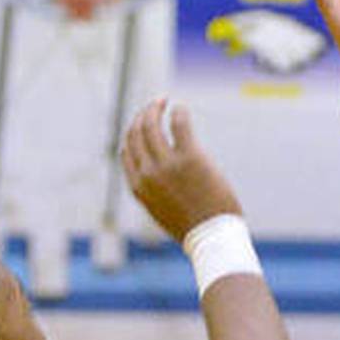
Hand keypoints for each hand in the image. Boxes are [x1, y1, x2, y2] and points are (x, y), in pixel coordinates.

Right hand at [120, 99, 240, 241]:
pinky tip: (180, 108)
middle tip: (154, 105)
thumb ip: (153, 192)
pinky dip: (178, 111)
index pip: (126, 151)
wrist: (212, 239)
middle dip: (142, 115)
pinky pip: (179, 123)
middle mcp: (148, 173)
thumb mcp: (161, 212)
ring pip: (151, 124)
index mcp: (139, 187)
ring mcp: (167, 164)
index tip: (144, 124)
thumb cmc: (192, 227)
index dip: (133, 133)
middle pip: (136, 133)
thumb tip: (154, 179)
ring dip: (155, 107)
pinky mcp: (190, 157)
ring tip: (163, 100)